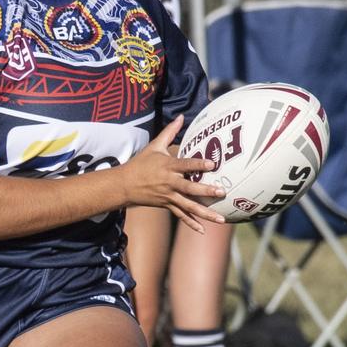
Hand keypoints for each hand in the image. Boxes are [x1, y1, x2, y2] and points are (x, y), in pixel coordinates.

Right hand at [116, 116, 225, 233]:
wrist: (124, 185)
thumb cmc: (141, 163)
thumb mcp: (154, 146)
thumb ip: (170, 132)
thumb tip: (180, 116)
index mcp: (167, 166)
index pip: (185, 165)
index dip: (198, 164)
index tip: (213, 164)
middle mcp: (169, 183)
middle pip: (189, 189)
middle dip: (206, 191)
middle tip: (222, 192)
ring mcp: (168, 196)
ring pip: (189, 206)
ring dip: (205, 213)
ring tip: (221, 220)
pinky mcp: (166, 205)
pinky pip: (181, 215)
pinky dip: (191, 223)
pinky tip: (203, 230)